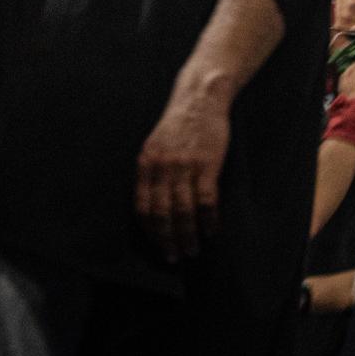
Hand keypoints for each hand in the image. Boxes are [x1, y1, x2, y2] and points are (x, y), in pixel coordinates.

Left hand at [135, 87, 230, 261]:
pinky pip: (206, 200)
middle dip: (167, 240)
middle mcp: (162, 167)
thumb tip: (151, 205)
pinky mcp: (207, 164)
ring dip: (188, 236)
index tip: (157, 245)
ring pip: (183, 211)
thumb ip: (151, 172)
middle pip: (161, 214)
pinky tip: (212, 230)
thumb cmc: (178, 124)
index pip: (142, 207)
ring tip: (193, 249)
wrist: (199, 98)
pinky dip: (209, 220)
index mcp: (146, 163)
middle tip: (174, 256)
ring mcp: (185, 166)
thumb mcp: (154, 145)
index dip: (149, 231)